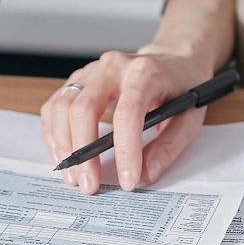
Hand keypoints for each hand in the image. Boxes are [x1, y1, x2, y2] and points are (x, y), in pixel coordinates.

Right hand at [38, 48, 210, 194]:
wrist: (172, 59)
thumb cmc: (181, 88)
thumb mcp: (189, 117)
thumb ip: (169, 147)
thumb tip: (145, 175)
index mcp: (144, 73)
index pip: (128, 112)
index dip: (125, 150)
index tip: (127, 181)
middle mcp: (113, 67)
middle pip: (84, 107)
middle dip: (82, 151)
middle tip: (89, 185)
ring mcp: (91, 71)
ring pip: (62, 105)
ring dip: (63, 145)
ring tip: (73, 177)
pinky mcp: (78, 80)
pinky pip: (55, 106)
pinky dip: (54, 133)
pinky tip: (63, 155)